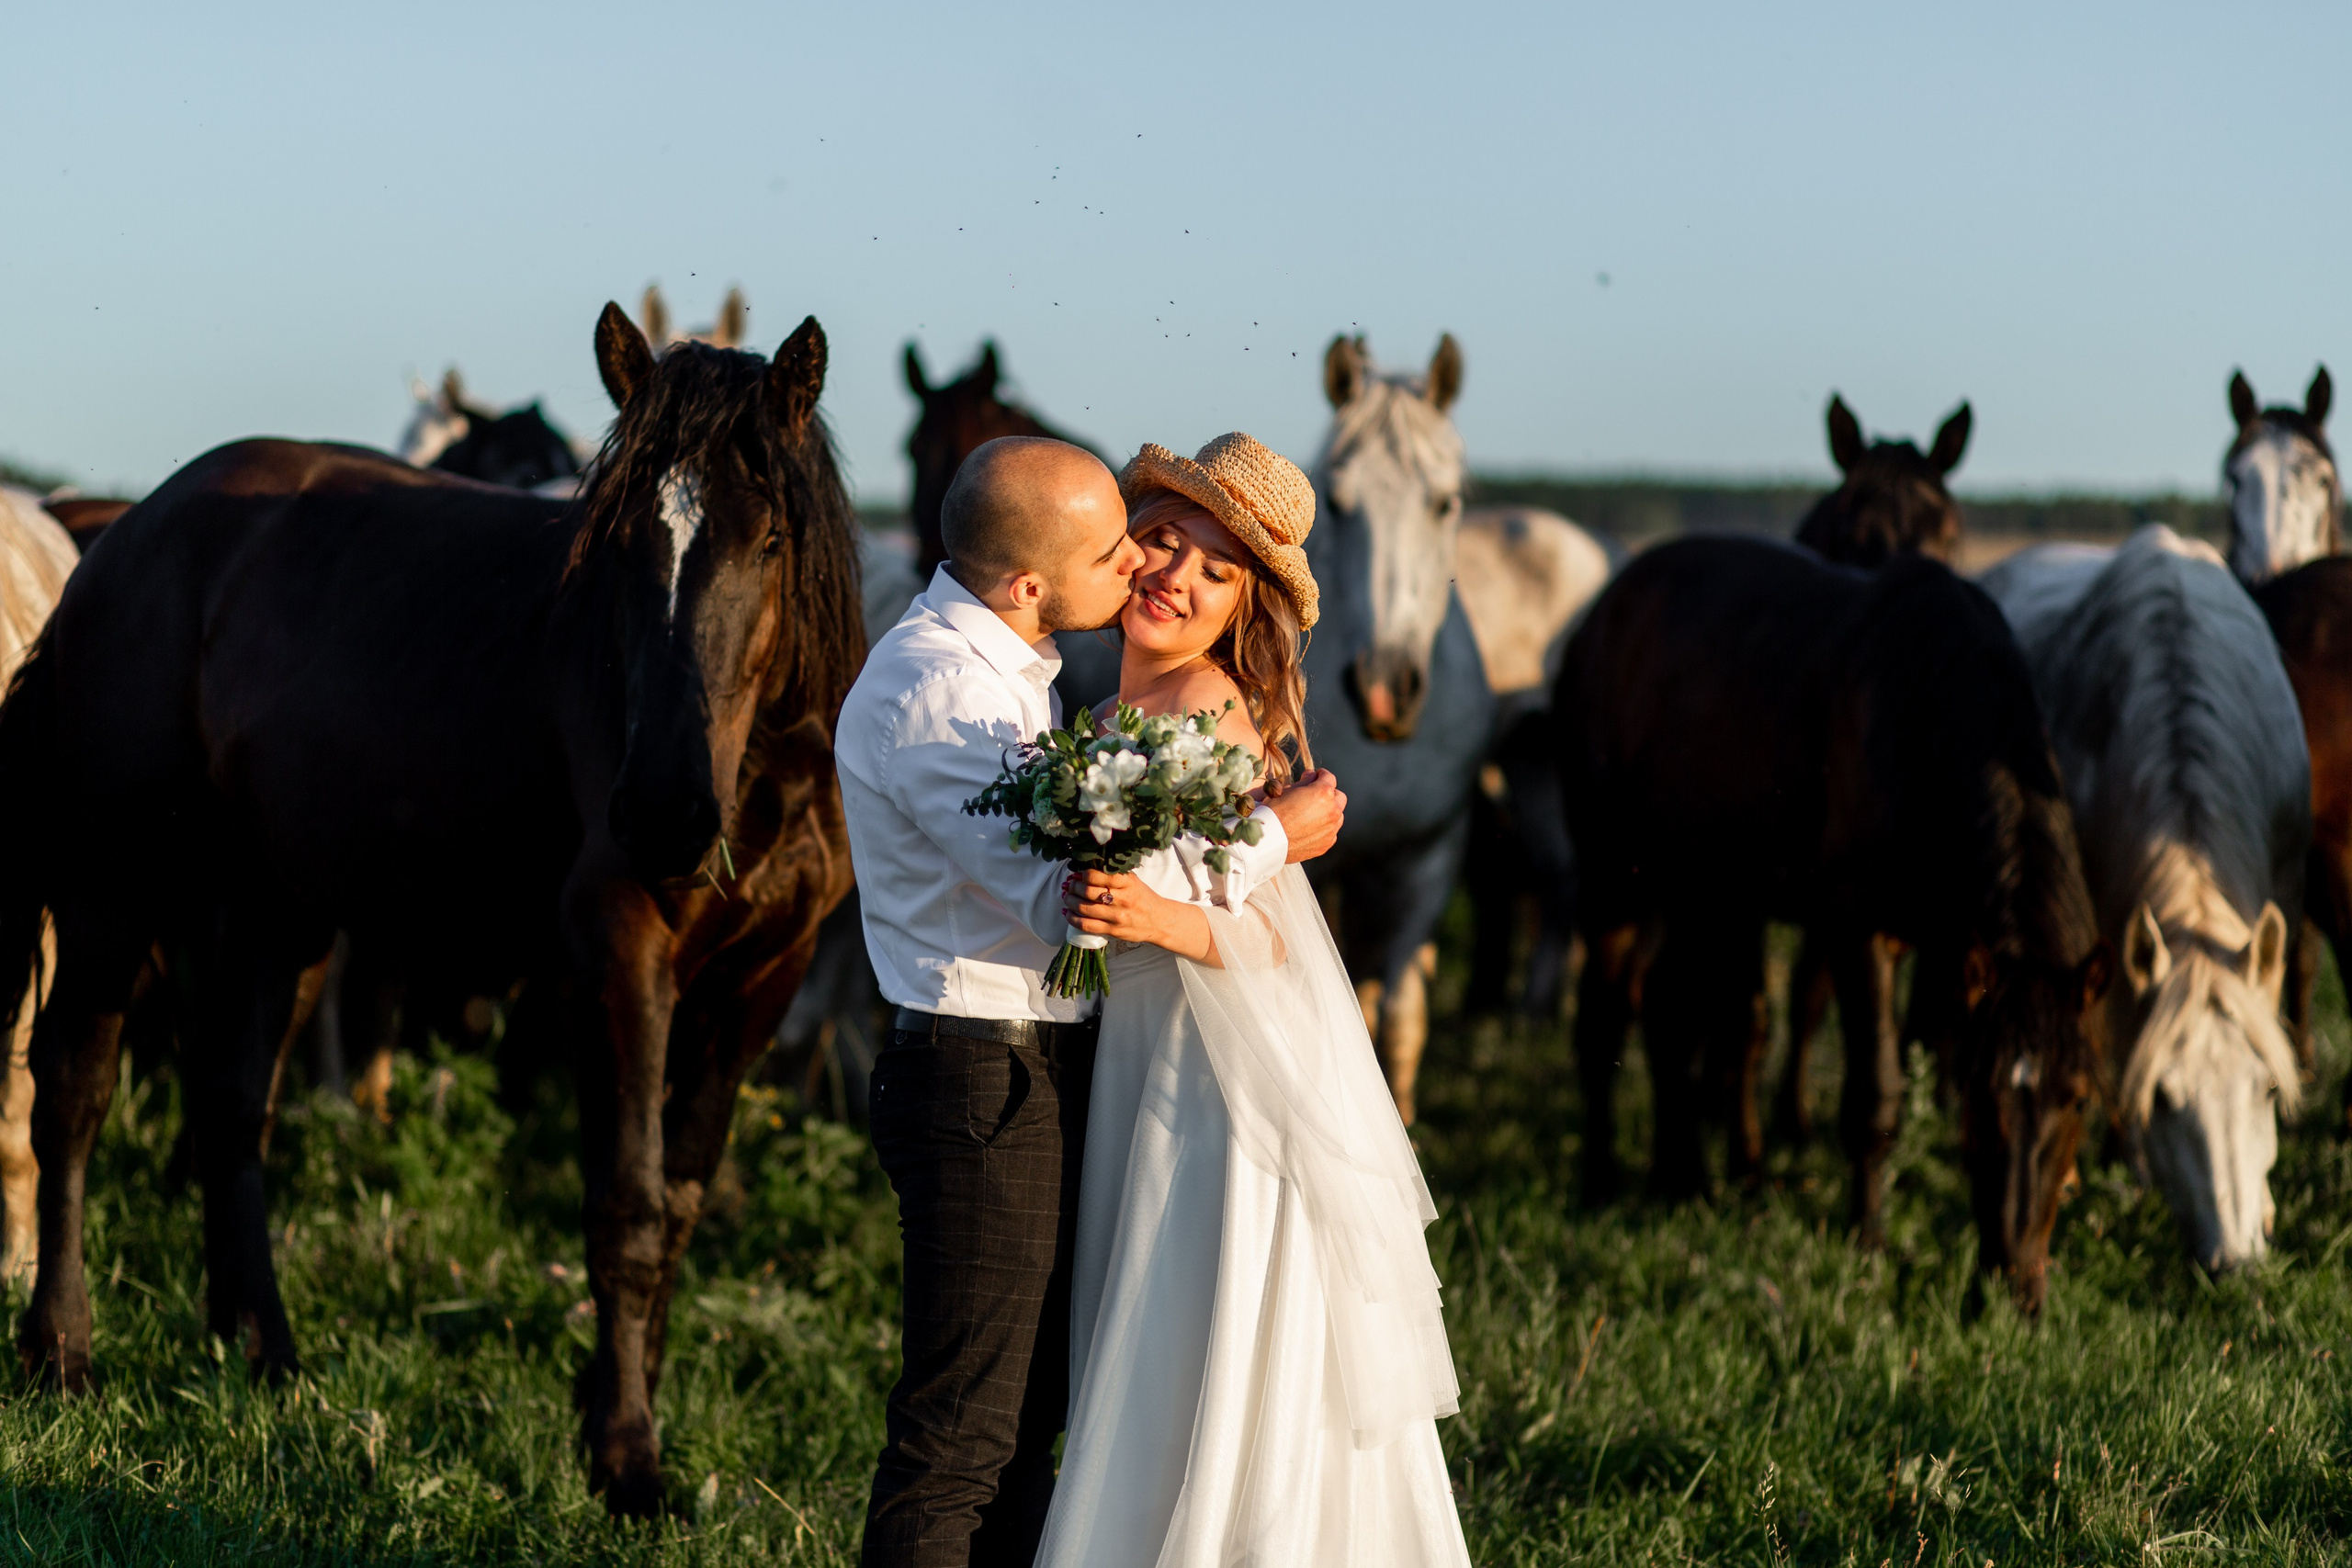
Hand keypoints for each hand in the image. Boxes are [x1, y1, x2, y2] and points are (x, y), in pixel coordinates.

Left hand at [1062, 870, 1216, 962]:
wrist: (1158, 921)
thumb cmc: (1142, 898)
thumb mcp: (1132, 881)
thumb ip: (1114, 874)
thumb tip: (1086, 869)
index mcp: (1127, 883)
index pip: (1098, 875)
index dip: (1083, 874)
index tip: (1078, 874)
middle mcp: (1122, 899)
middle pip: (1088, 891)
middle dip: (1074, 887)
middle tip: (1070, 885)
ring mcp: (1116, 916)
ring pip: (1084, 908)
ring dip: (1070, 901)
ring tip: (1067, 897)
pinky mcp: (1112, 930)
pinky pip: (1086, 925)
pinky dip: (1072, 918)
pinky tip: (1068, 913)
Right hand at [1263, 769, 1344, 862]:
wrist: (1269, 841)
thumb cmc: (1273, 813)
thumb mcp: (1285, 790)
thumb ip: (1304, 781)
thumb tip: (1312, 776)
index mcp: (1323, 793)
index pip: (1329, 777)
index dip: (1320, 775)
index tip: (1315, 777)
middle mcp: (1333, 810)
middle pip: (1339, 797)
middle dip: (1329, 794)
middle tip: (1315, 796)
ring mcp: (1331, 829)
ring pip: (1337, 816)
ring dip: (1329, 812)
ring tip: (1312, 815)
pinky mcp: (1327, 843)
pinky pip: (1331, 832)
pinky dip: (1324, 828)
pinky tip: (1310, 829)